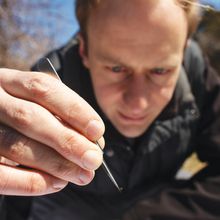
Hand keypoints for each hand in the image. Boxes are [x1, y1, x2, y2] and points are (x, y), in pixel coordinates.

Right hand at [0, 68, 104, 195]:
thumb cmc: (20, 113)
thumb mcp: (37, 104)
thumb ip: (61, 117)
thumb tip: (92, 140)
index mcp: (10, 83)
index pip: (43, 88)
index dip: (74, 110)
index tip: (97, 130)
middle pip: (31, 117)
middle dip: (68, 141)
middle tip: (93, 159)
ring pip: (17, 146)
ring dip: (56, 164)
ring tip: (83, 174)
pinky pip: (0, 175)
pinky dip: (30, 182)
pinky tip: (56, 183)